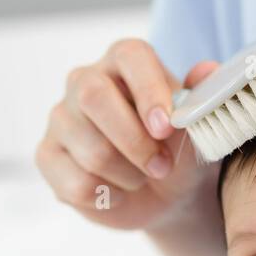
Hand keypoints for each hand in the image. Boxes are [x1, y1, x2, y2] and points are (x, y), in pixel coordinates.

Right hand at [36, 37, 219, 229]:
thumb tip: (207, 70)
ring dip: (129, 176)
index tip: (166, 128)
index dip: (148, 91)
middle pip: (93, 97)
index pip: (130, 56)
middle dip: (134, 142)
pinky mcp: (47, 155)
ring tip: (142, 178)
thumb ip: (204, 97)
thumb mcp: (200, 126)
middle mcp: (85, 81)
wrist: (164, 194)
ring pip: (90, 150)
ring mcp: (61, 118)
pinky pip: (75, 183)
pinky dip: (106, 198)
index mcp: (125, 61)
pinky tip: (117, 192)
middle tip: (162, 166)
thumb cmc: (179, 149)